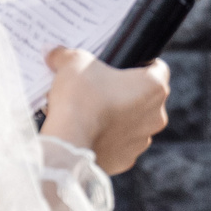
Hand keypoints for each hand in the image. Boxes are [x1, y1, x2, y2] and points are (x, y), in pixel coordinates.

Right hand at [43, 49, 169, 174]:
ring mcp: (143, 140)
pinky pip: (120, 145)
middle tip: (99, 88)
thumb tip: (52, 51)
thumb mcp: (72, 64)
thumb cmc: (79, 97)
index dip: (141, 64)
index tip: (121, 66)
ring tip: (90, 112)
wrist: (69, 142)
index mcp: (154, 87)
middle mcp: (157, 115)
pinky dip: (108, 140)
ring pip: (133, 123)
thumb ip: (66, 54)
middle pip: (145, 97)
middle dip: (124, 92)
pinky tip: (89, 132)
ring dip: (118, 117)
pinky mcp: (127, 159)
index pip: (158, 68)